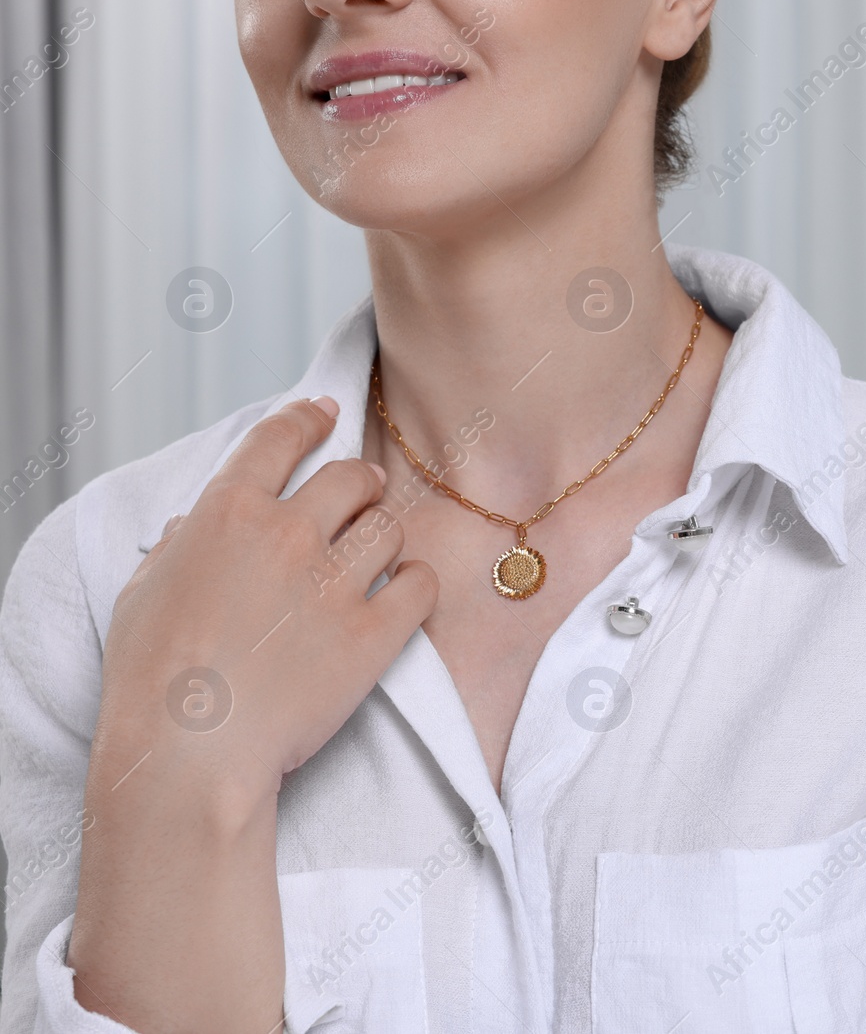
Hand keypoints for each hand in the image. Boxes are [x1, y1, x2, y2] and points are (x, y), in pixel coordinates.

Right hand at [69, 396, 438, 1032]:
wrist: (190, 752)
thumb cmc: (154, 678)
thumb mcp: (144, 590)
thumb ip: (182, 546)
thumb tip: (199, 527)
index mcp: (228, 512)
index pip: (280, 438)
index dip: (309, 418)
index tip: (327, 413)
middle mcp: (289, 534)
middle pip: (352, 476)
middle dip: (360, 482)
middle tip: (360, 497)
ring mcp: (337, 582)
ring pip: (389, 528)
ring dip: (383, 538)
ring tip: (371, 560)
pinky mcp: (375, 633)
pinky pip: (421, 585)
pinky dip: (416, 585)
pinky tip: (403, 596)